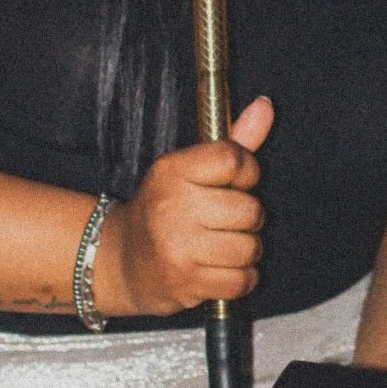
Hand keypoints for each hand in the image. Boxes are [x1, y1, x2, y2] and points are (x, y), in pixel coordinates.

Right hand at [96, 95, 271, 316]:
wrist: (120, 261)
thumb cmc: (166, 209)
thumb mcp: (190, 170)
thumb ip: (233, 141)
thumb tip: (266, 105)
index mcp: (173, 170)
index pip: (234, 159)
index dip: (247, 173)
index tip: (235, 183)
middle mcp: (172, 206)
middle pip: (250, 209)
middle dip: (247, 219)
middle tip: (224, 222)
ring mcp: (177, 246)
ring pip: (250, 247)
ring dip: (246, 251)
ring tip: (222, 248)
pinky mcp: (184, 282)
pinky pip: (242, 280)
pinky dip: (241, 279)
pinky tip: (221, 271)